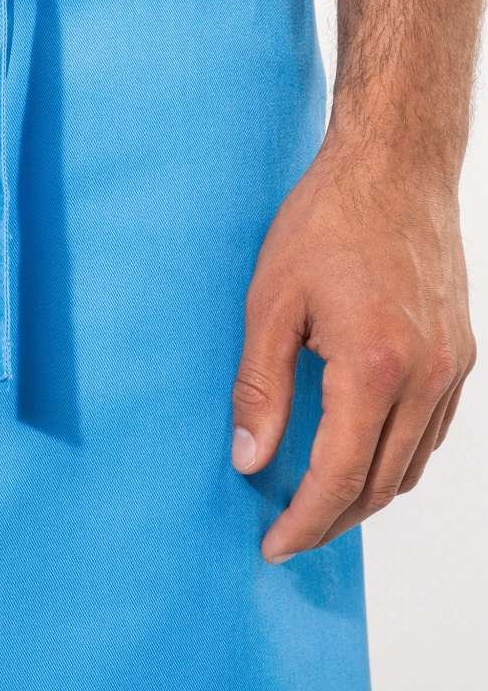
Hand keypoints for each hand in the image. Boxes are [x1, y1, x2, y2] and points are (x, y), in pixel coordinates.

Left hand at [231, 129, 476, 562]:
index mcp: (374, 367)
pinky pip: (432, 431)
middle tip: (289, 532)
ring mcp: (452, 367)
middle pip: (379, 483)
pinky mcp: (462, 352)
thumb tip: (250, 460)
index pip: (338, 476)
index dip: (303, 521)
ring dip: (365, 494)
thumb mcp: (271, 300)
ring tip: (318, 500)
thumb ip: (261, 386)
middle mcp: (426, 377)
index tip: (273, 545)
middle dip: (332, 520)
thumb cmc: (326, 221)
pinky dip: (396, 457)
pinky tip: (361, 450)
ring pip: (411, 464)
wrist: (394, 166)